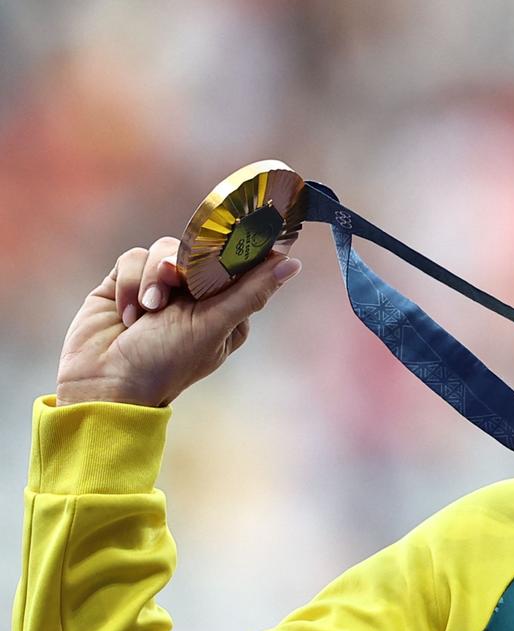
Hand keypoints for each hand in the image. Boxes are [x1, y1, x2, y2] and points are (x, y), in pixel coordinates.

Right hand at [55, 236, 301, 406]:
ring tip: (148, 309)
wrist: (103, 384)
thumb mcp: (214, 327)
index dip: (231, 251)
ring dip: (153, 277)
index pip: (239, 264)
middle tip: (174, 281)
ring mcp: (161, 287)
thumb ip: (250, 293)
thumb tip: (293, 264)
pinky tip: (129, 313)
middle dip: (184, 265)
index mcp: (227, 308)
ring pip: (164, 250)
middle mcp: (196, 295)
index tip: (222, 246)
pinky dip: (130, 284)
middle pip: (199, 249)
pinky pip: (133, 258)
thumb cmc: (165, 363)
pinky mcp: (128, 282)